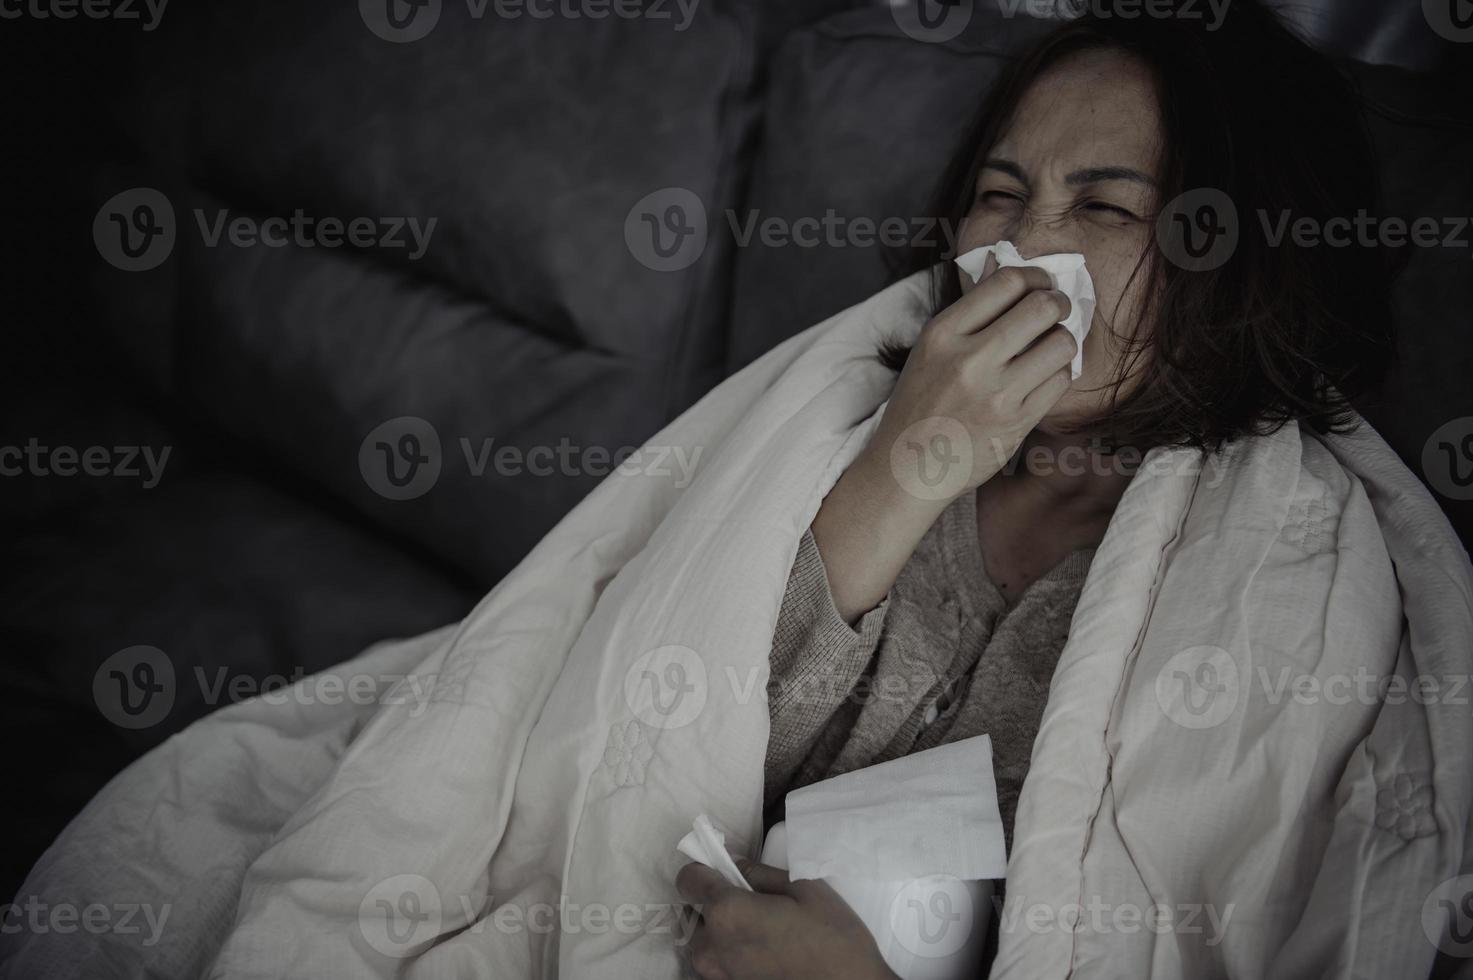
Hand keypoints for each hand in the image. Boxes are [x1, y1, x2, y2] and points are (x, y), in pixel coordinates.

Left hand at [675, 858, 895, 979]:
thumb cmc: (831, 937)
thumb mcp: (803, 887)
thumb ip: (758, 872)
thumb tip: (732, 863)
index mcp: (727, 911)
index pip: (687, 879)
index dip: (704, 869)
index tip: (725, 871)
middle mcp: (711, 945)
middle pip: (695, 912)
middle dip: (716, 903)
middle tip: (753, 904)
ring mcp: (718, 973)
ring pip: (705, 940)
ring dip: (722, 930)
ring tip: (761, 931)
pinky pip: (718, 962)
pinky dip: (731, 953)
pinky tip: (763, 951)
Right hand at [809, 265, 1075, 622]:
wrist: (908, 468)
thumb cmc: (920, 406)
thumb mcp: (930, 351)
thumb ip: (969, 312)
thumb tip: (1003, 266)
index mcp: (943, 333)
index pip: (1006, 282)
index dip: (1034, 277)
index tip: (1040, 285)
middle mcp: (970, 359)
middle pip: (1042, 306)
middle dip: (1059, 303)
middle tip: (1057, 310)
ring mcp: (996, 393)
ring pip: (1061, 343)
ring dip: (1063, 340)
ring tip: (1051, 346)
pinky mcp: (1017, 422)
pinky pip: (1060, 380)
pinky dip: (1059, 373)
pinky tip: (1044, 376)